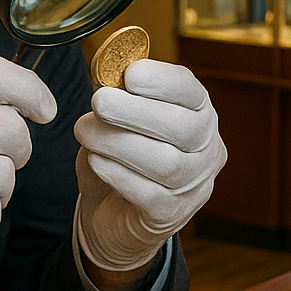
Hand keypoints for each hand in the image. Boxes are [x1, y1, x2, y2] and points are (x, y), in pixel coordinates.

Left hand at [73, 60, 225, 272]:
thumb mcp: (121, 119)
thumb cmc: (121, 156)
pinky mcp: (169, 215)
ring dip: (119, 142)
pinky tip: (95, 160)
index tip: (130, 74)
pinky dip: (116, 172)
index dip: (163, 81)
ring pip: (166, 163)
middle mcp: (206, 151)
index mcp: (198, 115)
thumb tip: (106, 79)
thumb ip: (119, 97)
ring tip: (85, 131)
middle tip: (98, 101)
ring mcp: (193, 187)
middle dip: (137, 111)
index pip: (191, 92)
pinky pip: (147, 193)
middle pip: (183, 128)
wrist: (113, 214)